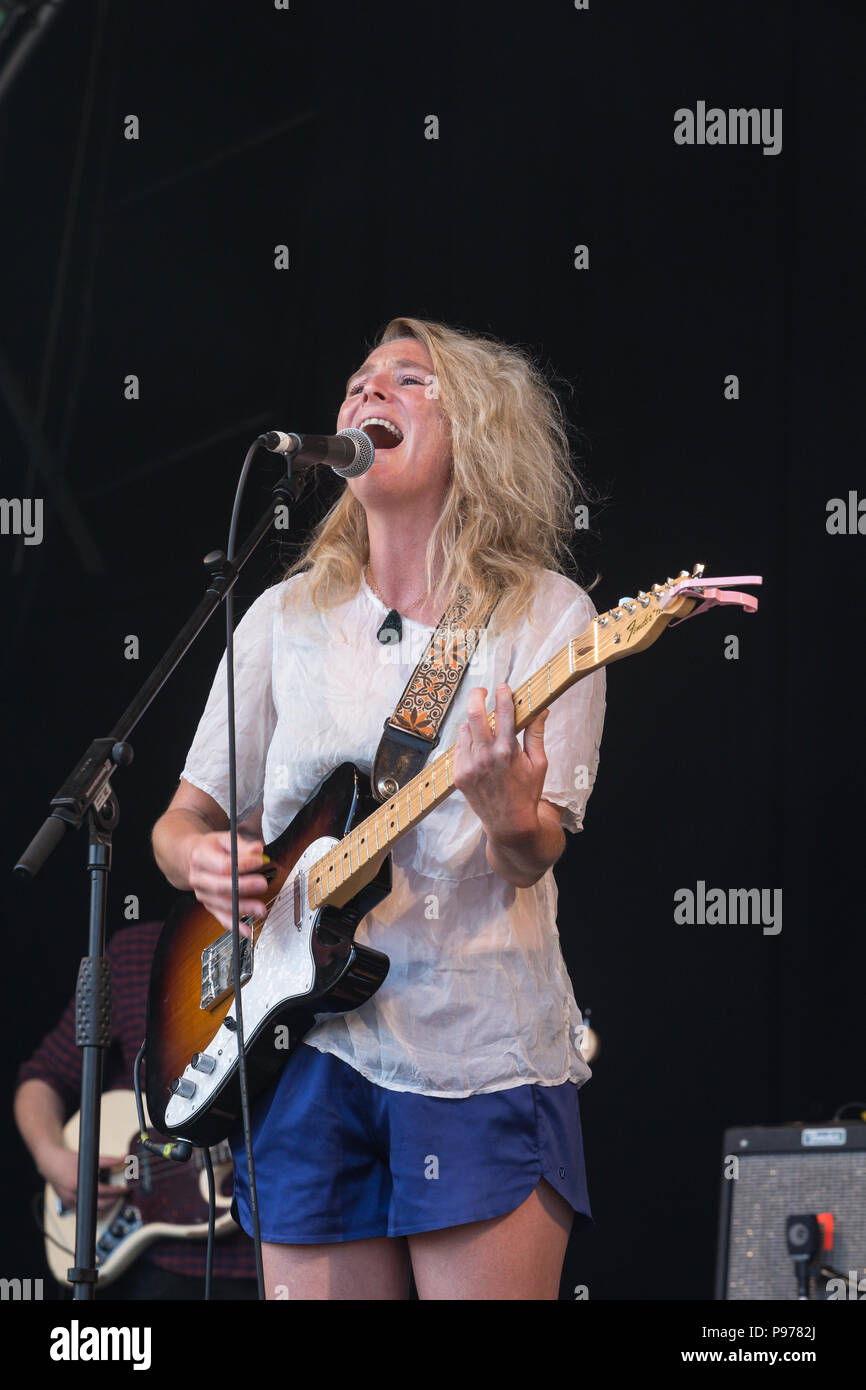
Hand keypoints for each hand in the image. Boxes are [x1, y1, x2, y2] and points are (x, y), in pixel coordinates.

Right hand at [37, 1145, 125, 1212]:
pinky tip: (100, 1198)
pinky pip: (85, 1210)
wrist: (50, 1164)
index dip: (117, 1191)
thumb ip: (108, 1160)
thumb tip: (123, 1158)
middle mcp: (73, 1196)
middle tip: (121, 1193)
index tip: (125, 1189)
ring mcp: (70, 1202)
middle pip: (99, 1205)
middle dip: (114, 1200)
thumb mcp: (89, 1157)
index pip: (103, 1192)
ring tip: (113, 1197)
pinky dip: (94, 1206)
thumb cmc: (67, 1160)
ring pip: (92, 1211)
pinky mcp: (69, 1205)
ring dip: (105, 1206)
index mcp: (78, 1184)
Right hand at [186, 831, 269, 935]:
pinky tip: (246, 931)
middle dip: (244, 887)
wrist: (191, 858)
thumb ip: (242, 845)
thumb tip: (257, 850)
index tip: (259, 861)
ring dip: (243, 908)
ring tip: (261, 909)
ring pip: (222, 904)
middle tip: (263, 884)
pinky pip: (221, 918)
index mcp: (200, 857)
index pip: (222, 865)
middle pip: (220, 886)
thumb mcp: (224, 839)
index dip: (242, 864)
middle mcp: (198, 878)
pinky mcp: (209, 906)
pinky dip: (234, 926)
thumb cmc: (211, 848)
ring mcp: (202, 894)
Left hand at [453, 684, 549, 844]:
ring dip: (473, 723)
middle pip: (474, 713)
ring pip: (464, 729)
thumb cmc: (527, 792)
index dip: (503, 693)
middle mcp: (486, 756)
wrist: (509, 823)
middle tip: (482, 691)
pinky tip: (477, 748)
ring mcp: (469, 765)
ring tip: (484, 728)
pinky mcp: (458, 774)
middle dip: (477, 695)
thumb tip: (541, 709)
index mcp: (508, 750)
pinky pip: (458, 747)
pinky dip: (467, 742)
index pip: (504, 710)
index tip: (503, 686)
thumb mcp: (539, 764)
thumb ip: (536, 734)